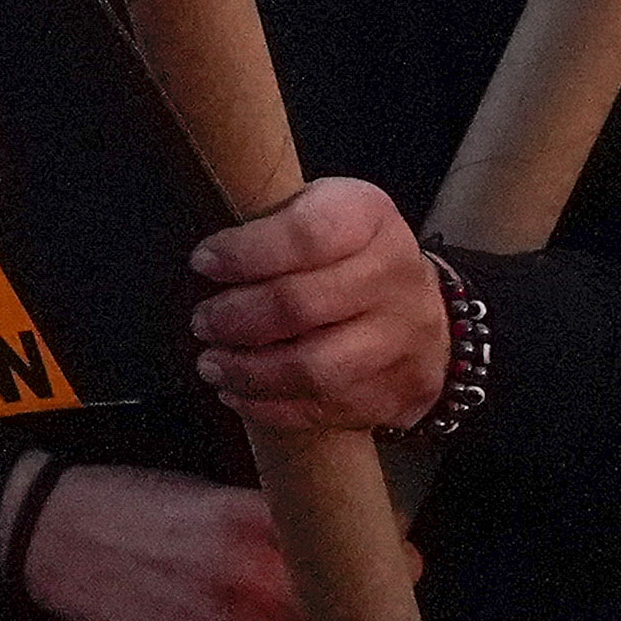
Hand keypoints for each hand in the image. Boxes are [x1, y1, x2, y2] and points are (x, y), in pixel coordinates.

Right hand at [12, 466, 406, 620]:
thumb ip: (269, 522)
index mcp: (251, 525)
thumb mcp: (211, 494)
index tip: (403, 565)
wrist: (59, 536)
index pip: (344, 553)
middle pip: (345, 615)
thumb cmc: (132, 508)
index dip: (389, 564)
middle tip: (394, 616)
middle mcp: (247, 581)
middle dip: (380, 619)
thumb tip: (330, 543)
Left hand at [186, 176, 452, 436]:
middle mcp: (395, 276)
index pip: (307, 235)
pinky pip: (327, 410)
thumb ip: (269, 226)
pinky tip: (238, 394)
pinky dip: (270, 408)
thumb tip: (207, 262)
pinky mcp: (399, 391)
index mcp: (368, 218)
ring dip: (248, 372)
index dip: (246, 252)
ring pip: (315, 369)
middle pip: (302, 306)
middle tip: (202, 323)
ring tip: (212, 365)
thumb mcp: (316, 210)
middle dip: (236, 319)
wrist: (418, 304)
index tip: (202, 262)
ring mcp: (403, 339)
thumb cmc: (345, 253)